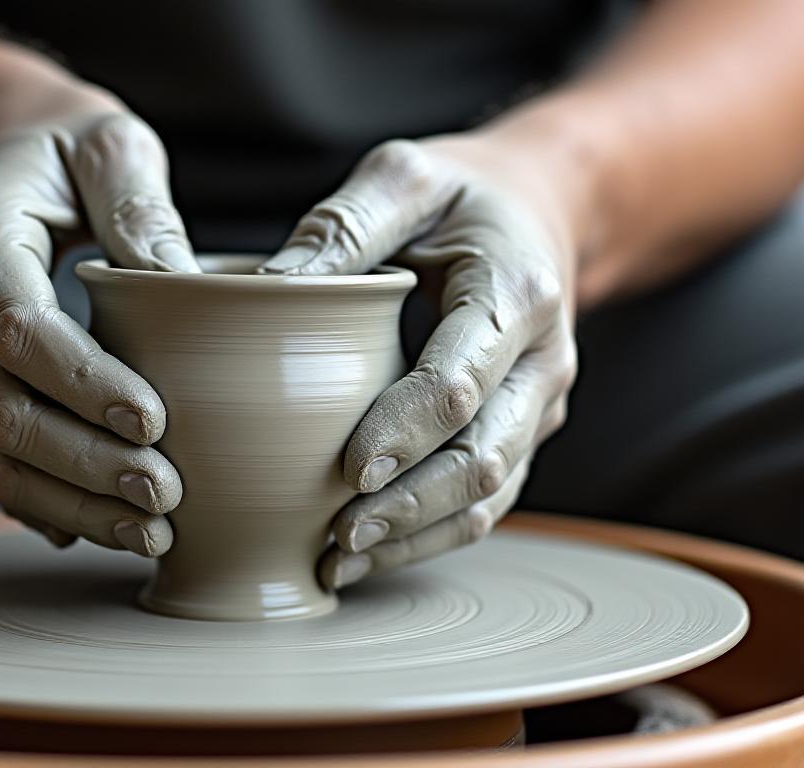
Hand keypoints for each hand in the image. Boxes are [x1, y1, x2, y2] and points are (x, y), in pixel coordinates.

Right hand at [0, 91, 196, 556]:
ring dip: (69, 501)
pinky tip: (97, 528)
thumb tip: (184, 288)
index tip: (155, 422)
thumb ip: (140, 204)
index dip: (84, 385)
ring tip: (147, 530)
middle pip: (1, 409)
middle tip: (165, 494)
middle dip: (84, 462)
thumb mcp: (110, 146)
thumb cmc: (65, 151)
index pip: (21, 331)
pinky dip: (42, 503)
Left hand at [260, 134, 578, 588]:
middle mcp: (541, 362)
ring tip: (339, 560)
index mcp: (516, 295)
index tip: (345, 468)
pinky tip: (370, 552)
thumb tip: (267, 289)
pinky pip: (487, 500)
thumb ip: (344, 223)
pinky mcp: (521, 432)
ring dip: (416, 534)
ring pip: (488, 496)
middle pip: (481, 458)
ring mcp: (538, 406)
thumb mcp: (405, 176)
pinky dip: (431, 534)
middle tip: (335, 535)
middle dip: (407, 505)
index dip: (403, 433)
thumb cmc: (462, 194)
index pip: (459, 385)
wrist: (540, 211)